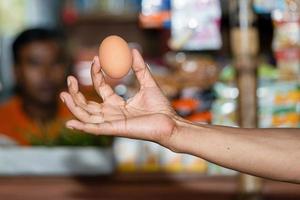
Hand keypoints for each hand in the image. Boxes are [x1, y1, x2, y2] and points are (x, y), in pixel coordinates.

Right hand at [60, 49, 180, 146]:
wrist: (170, 123)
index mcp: (118, 104)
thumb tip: (133, 50)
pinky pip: (94, 129)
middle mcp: (111, 114)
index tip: (95, 59)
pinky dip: (81, 127)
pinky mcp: (115, 130)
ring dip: (73, 106)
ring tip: (63, 93)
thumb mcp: (148, 83)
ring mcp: (111, 123)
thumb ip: (140, 68)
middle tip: (69, 78)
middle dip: (75, 93)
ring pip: (86, 116)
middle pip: (87, 105)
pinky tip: (69, 123)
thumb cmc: (161, 108)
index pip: (101, 89)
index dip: (96, 74)